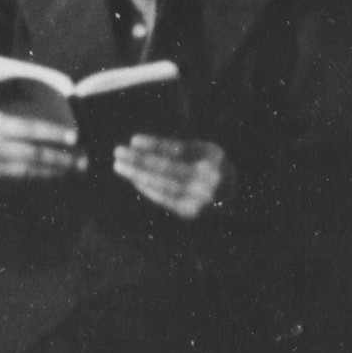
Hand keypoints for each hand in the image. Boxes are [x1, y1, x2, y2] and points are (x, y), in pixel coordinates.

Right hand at [0, 112, 84, 195]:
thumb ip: (17, 123)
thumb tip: (55, 131)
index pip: (29, 128)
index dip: (53, 133)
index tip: (75, 137)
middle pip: (33, 154)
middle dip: (61, 158)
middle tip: (82, 160)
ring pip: (29, 172)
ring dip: (54, 172)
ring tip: (72, 170)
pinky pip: (20, 184)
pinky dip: (38, 181)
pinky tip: (52, 178)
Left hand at [113, 136, 233, 220]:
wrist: (233, 199)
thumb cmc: (211, 167)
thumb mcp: (204, 151)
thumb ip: (180, 148)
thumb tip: (142, 145)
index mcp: (214, 158)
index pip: (178, 151)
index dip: (155, 145)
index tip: (133, 139)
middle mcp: (209, 180)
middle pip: (168, 168)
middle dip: (140, 159)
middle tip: (118, 151)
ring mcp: (200, 199)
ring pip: (163, 185)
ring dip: (138, 174)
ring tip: (119, 165)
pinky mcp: (190, 213)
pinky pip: (164, 199)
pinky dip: (147, 188)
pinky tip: (134, 179)